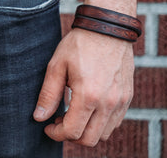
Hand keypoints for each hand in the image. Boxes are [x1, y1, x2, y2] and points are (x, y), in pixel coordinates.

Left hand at [33, 27, 133, 145]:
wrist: (107, 28)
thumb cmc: (79, 44)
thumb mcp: (57, 66)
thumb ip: (48, 94)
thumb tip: (39, 117)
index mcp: (89, 96)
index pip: (72, 132)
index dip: (56, 134)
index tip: (47, 125)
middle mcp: (108, 103)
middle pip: (89, 139)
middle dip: (70, 135)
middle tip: (58, 120)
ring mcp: (121, 101)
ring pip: (104, 134)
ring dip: (86, 131)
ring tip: (72, 113)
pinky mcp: (128, 97)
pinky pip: (115, 122)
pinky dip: (100, 123)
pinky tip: (87, 108)